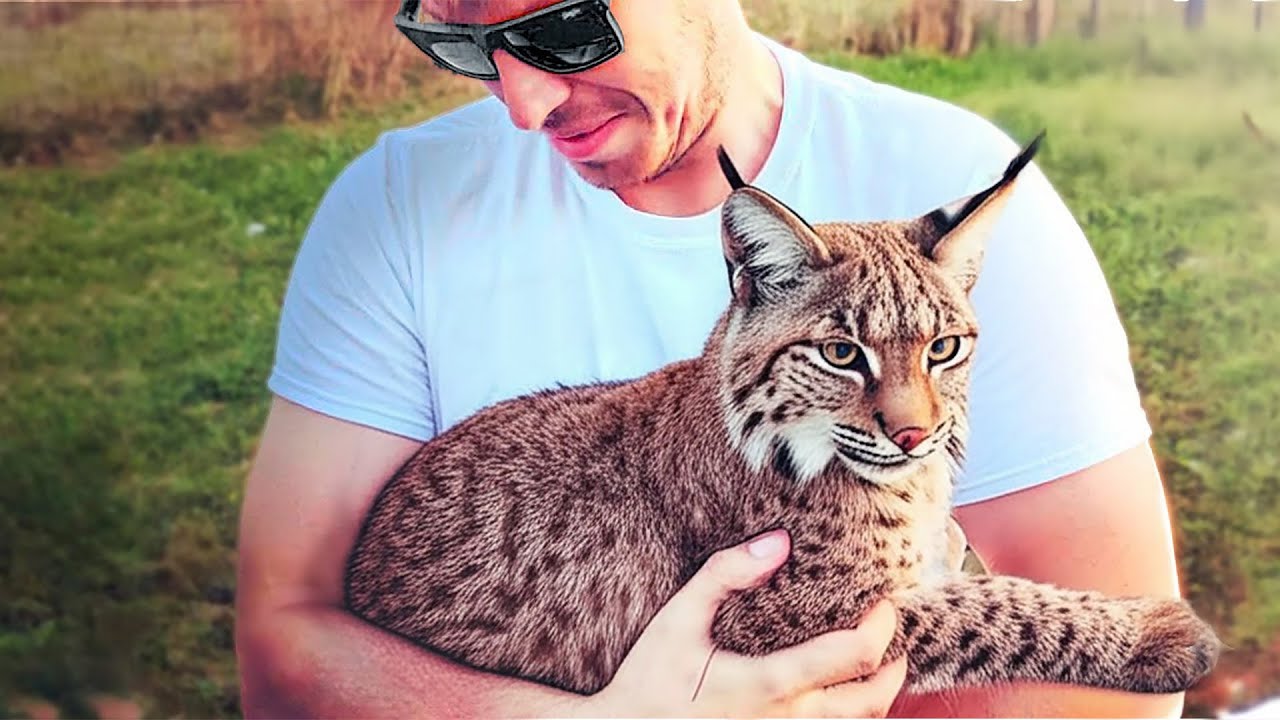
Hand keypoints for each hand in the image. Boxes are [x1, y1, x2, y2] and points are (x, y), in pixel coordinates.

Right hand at [581, 529, 906, 717]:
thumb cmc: (648, 682)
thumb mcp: (677, 620)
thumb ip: (725, 575)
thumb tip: (779, 542)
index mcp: (770, 685)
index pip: (852, 657)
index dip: (881, 627)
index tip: (883, 601)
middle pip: (871, 700)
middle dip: (893, 666)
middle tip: (891, 635)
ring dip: (875, 697)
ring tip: (875, 665)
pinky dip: (845, 716)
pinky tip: (835, 696)